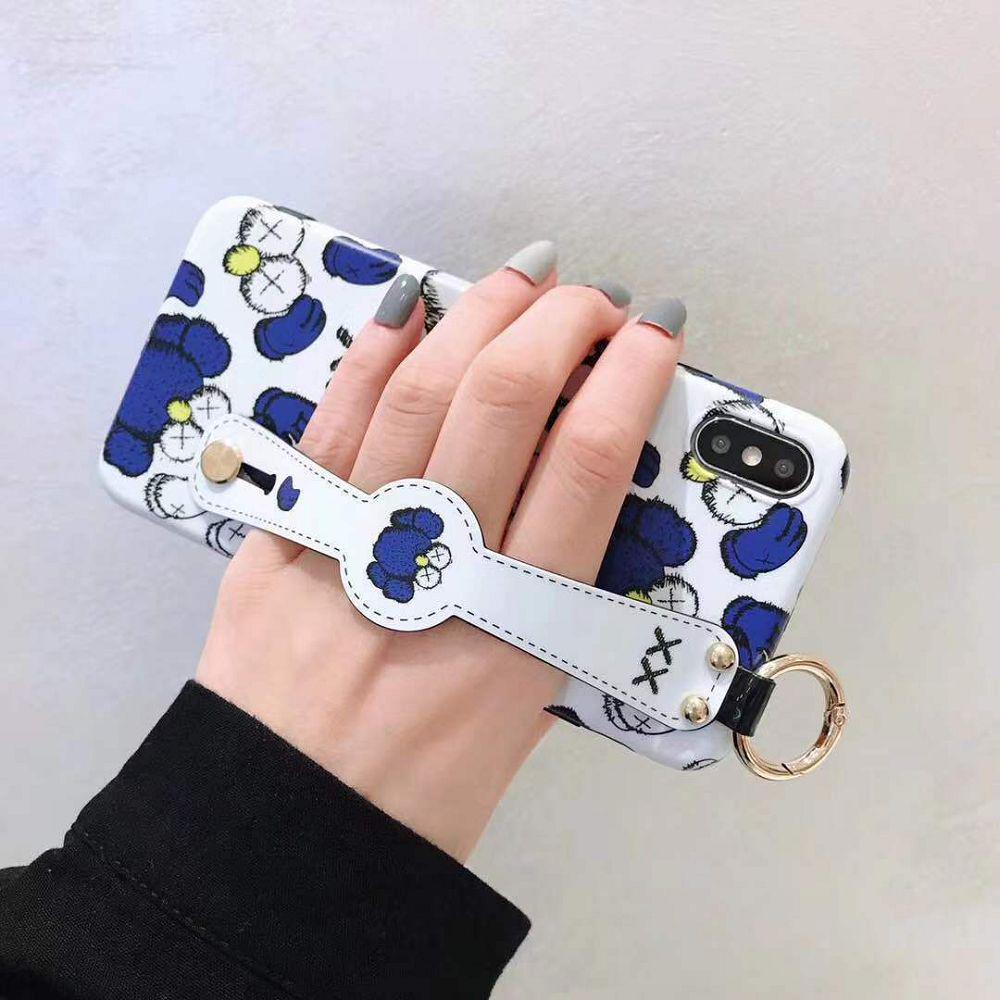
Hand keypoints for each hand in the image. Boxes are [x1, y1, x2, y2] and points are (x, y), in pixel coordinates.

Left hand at [197, 245, 684, 859]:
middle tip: (592, 300)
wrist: (287, 834)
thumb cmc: (422, 794)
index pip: (591, 463)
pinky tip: (407, 308)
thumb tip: (577, 492)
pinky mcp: (280, 541)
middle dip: (560, 325)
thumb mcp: (526, 709)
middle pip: (507, 404)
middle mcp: (437, 574)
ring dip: (478, 316)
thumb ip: (554, 601)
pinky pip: (330, 428)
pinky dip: (371, 359)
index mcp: (519, 632)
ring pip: (421, 394)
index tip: (656, 332)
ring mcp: (349, 548)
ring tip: (521, 279)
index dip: (632, 375)